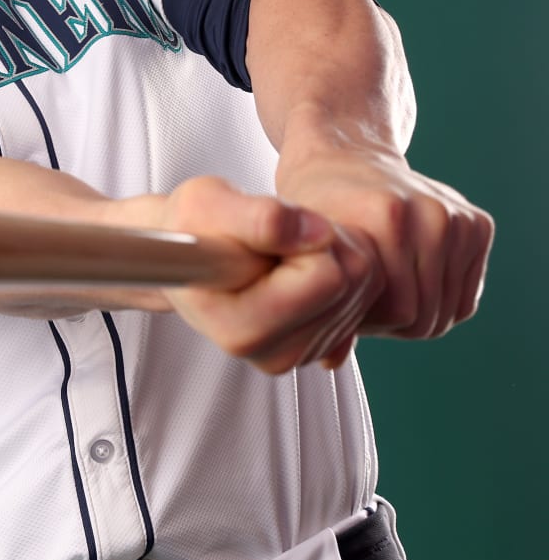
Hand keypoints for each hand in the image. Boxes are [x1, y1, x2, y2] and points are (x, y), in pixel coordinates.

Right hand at [125, 176, 383, 373]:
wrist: (189, 250)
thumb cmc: (190, 227)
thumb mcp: (204, 204)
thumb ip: (258, 217)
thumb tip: (318, 233)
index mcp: (241, 331)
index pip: (325, 276)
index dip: (304, 234)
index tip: (265, 227)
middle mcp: (273, 355)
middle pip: (353, 278)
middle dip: (326, 241)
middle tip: (276, 235)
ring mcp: (302, 355)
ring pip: (367, 284)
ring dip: (335, 250)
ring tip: (282, 248)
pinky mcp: (323, 346)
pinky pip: (369, 294)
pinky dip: (342, 266)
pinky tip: (298, 264)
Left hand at [275, 133, 493, 340]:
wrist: (342, 158)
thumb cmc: (315, 213)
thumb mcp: (299, 253)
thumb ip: (315, 305)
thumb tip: (330, 361)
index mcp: (386, 217)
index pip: (398, 312)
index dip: (368, 323)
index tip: (343, 307)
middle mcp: (430, 214)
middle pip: (426, 315)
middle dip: (389, 322)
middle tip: (360, 304)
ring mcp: (457, 217)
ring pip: (447, 311)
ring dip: (414, 313)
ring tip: (379, 293)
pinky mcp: (477, 224)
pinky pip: (464, 298)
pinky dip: (437, 300)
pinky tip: (405, 282)